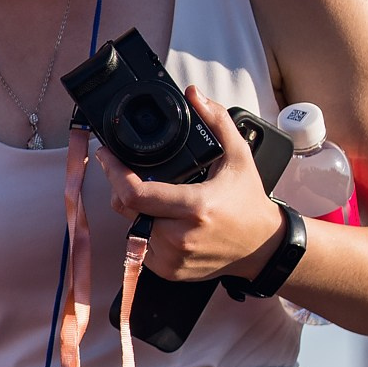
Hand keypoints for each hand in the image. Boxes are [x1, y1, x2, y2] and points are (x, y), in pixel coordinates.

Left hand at [92, 89, 284, 285]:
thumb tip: (194, 95)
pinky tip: (165, 222)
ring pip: (132, 228)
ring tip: (160, 200)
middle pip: (128, 209)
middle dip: (123, 188)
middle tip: (132, 174)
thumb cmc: (249, 202)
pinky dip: (146, 232)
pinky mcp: (169, 271)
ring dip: (137, 211)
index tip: (106, 156)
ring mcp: (172, 257)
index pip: (136, 193)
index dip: (114, 173)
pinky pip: (141, 248)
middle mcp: (180, 236)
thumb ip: (217, 121)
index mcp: (194, 206)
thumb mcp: (238, 157)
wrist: (261, 247)